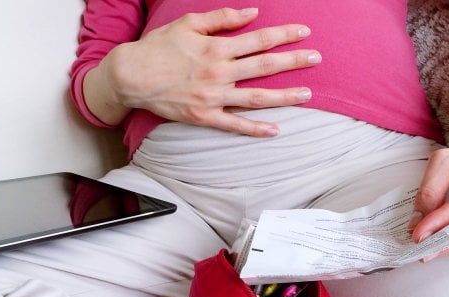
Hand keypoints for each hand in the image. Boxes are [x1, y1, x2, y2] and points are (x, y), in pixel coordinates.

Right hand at [88, 7, 320, 135]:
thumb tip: (253, 14)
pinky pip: (234, 125)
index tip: (304, 31)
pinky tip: (275, 130)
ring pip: (257, 97)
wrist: (131, 76)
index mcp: (217, 47)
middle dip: (294, 61)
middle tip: (317, 59)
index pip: (260, 39)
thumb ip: (223, 18)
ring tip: (307, 94)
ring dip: (285, 96)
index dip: (285, 35)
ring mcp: (213, 97)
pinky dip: (255, 129)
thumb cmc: (158, 47)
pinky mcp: (204, 116)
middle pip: (265, 66)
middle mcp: (219, 72)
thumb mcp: (189, 23)